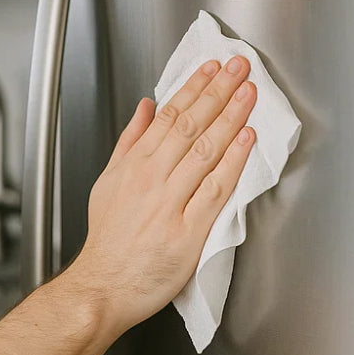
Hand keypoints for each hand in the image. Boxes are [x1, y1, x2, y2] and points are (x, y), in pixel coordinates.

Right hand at [64, 56, 256, 336]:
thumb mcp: (108, 182)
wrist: (104, 286)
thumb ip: (130, 142)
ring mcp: (170, 205)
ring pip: (205, 151)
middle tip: (238, 67)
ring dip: (230, 118)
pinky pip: (216, 190)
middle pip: (189, 126)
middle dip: (217, 92)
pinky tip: (246, 141)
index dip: (193, 88)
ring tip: (249, 93)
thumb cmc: (108, 241)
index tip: (212, 68)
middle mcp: (151, 181)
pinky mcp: (188, 232)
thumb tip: (146, 108)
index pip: (167, 116)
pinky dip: (232, 162)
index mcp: (133, 166)